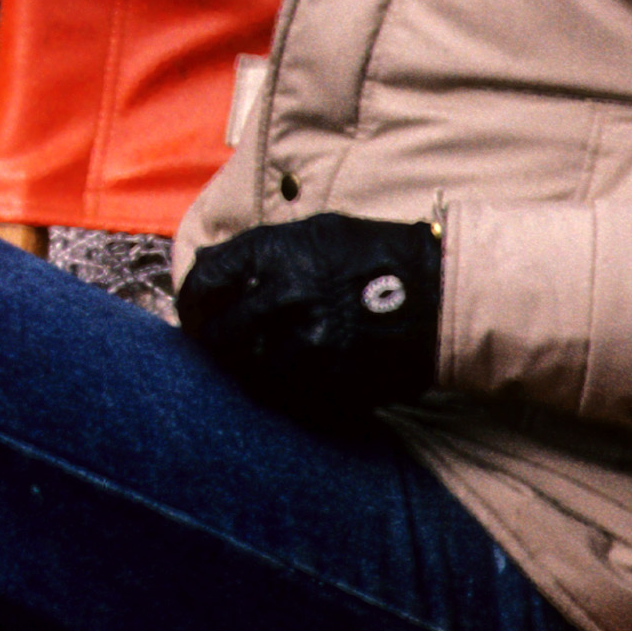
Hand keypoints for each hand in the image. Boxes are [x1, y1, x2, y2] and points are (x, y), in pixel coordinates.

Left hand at [178, 213, 442, 426]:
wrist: (441, 294)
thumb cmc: (374, 257)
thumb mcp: (315, 234)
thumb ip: (257, 252)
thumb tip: (203, 267)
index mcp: (279, 254)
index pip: (204, 282)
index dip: (190, 302)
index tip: (193, 313)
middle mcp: (287, 297)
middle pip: (216, 336)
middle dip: (209, 343)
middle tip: (213, 346)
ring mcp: (307, 345)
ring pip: (244, 372)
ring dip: (240, 370)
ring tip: (250, 363)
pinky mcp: (329, 382)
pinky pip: (281, 396)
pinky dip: (274, 391)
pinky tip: (283, 380)